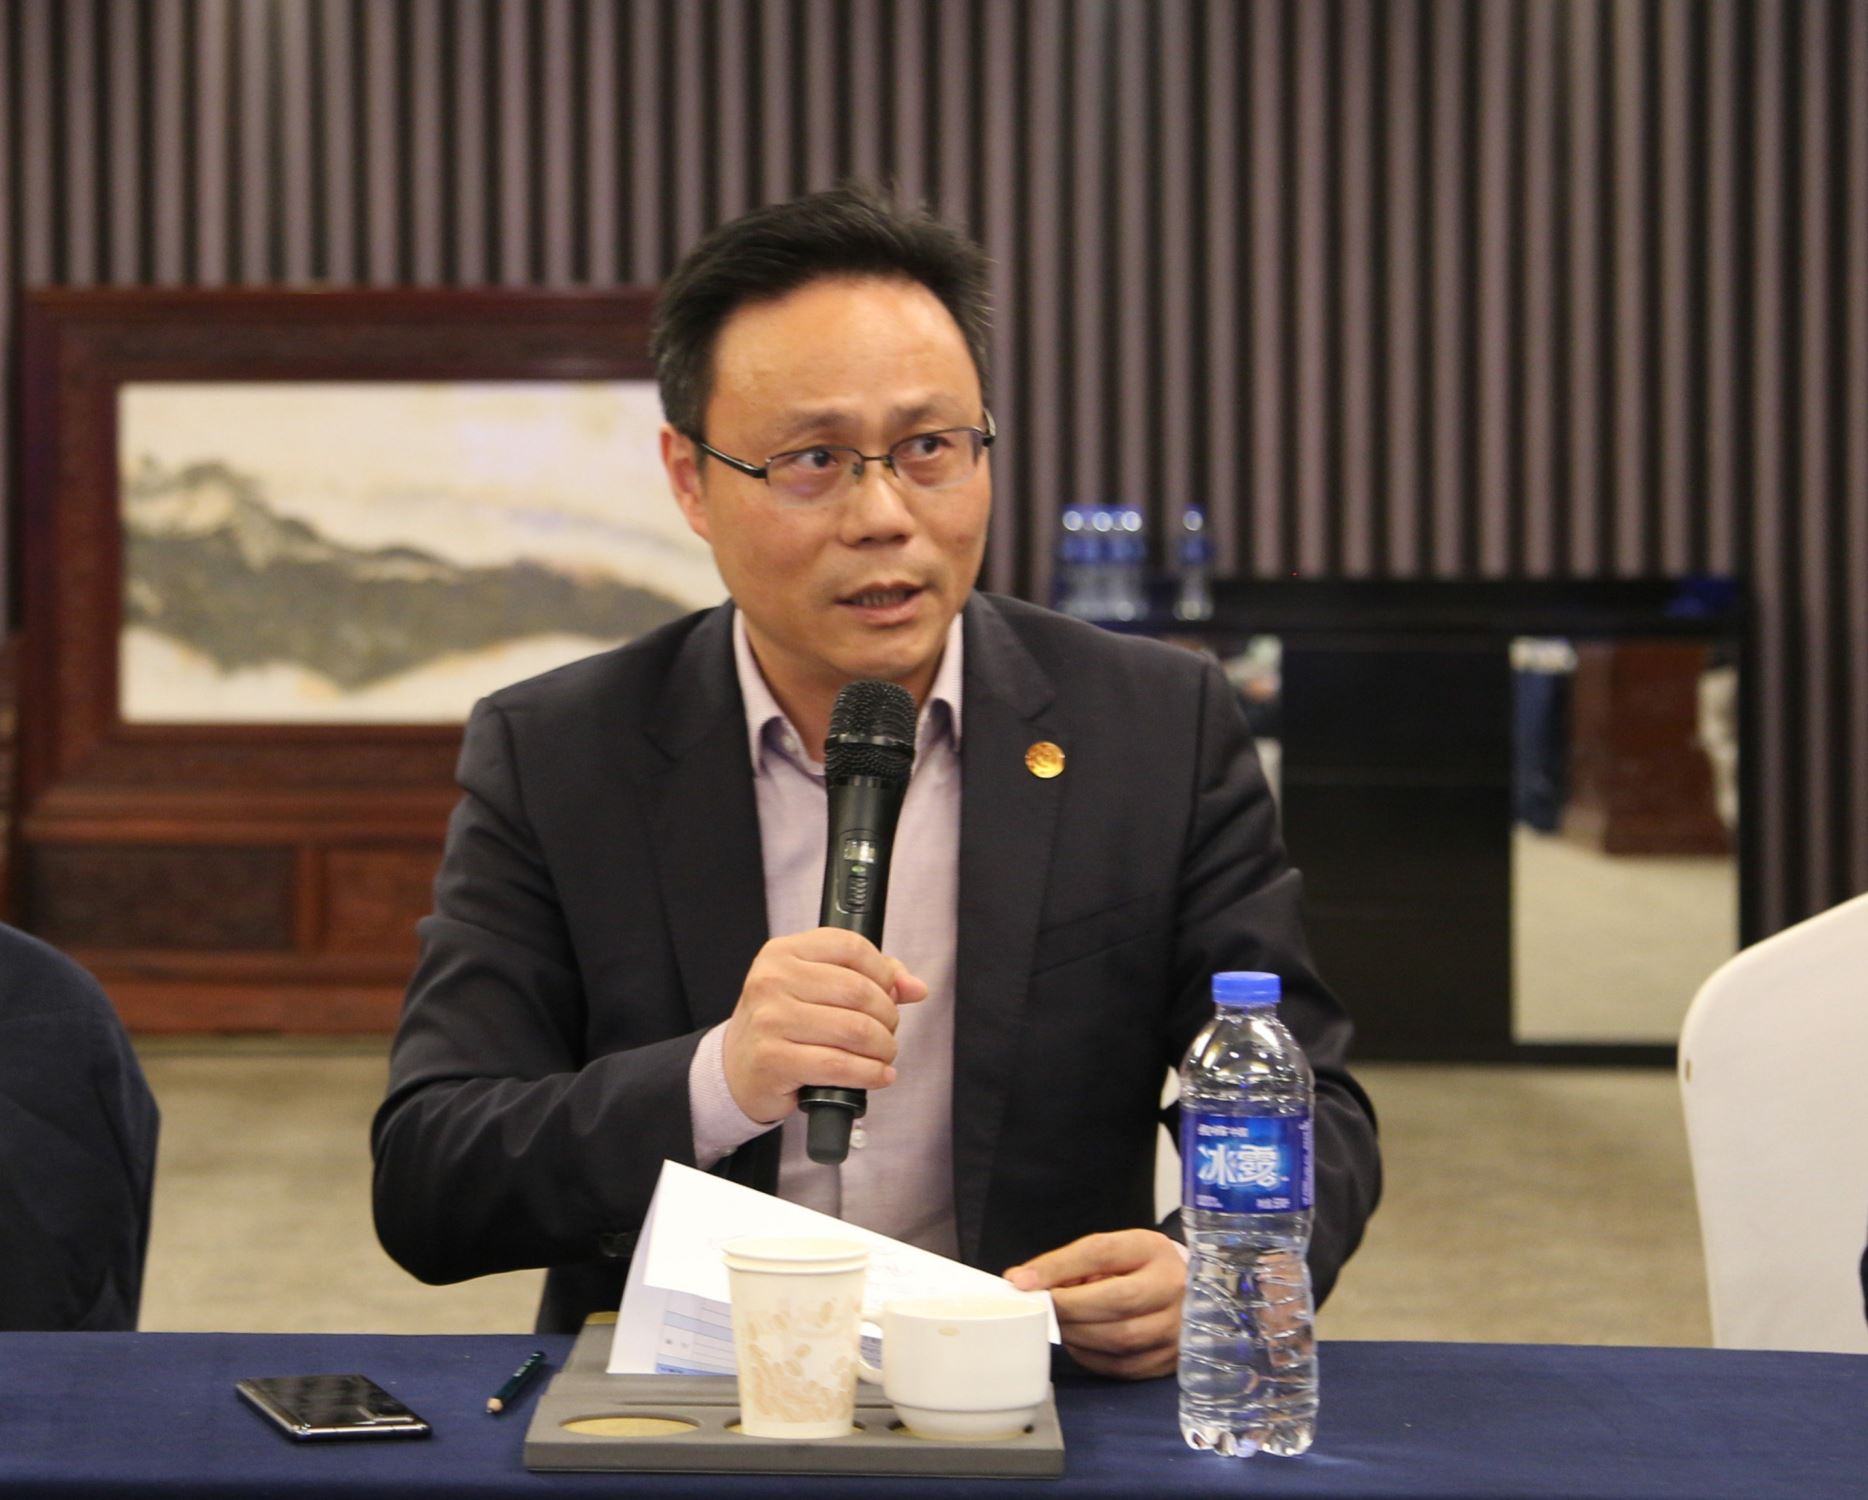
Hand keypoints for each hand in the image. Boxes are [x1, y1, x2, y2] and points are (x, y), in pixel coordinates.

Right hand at [721, 927, 927, 1124]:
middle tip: (888, 1032)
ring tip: (883, 1055)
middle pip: (858, 991)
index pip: (851, 947)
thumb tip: (915, 987)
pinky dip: (870, 1073)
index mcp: (783, 952)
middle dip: (887, 1016)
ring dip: (883, 1048)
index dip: (883, 972)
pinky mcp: (774, 1059)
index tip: (892, 993)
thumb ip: (868, 977)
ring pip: (855, 1030)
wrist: (737, 1068)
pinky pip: (840, 1066)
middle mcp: (772, 980)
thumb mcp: (815, 986)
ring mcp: (770, 1019)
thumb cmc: (783, 1022)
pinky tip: (878, 1075)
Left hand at [1005, 1229, 1185, 1379]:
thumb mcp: (1113, 1251)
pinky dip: (1091, 1357)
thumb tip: (1021, 1281)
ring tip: (1058, 1326)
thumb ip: (1071, 1264)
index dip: (1058, 1267)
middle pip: (1116, 1300)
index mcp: (1152, 1249)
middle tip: (1040, 1309)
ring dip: (1077, 1335)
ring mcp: (1176, 1328)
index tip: (1022, 1280)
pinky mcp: (1170, 1360)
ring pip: (1119, 1338)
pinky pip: (1122, 1366)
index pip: (1102, 1253)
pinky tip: (1079, 1344)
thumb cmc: (1139, 1269)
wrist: (1188, 1294)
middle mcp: (1172, 1287)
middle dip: (1068, 1308)